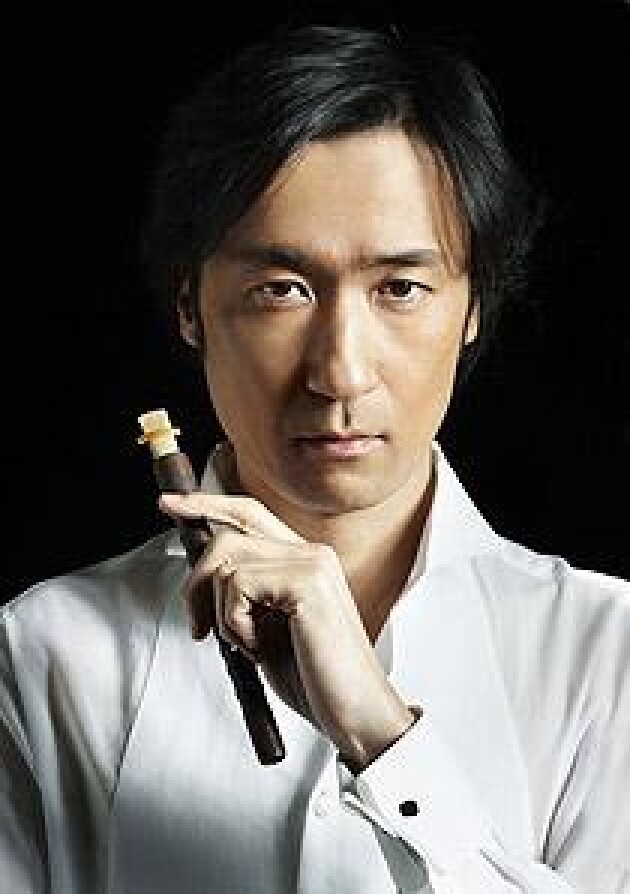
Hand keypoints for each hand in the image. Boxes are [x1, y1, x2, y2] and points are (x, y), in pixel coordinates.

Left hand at [158, 491, 415, 769]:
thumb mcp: (266, 628)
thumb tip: (201, 576)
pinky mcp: (307, 582)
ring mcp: (312, 563)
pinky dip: (234, 624)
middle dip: (197, 581)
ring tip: (249, 646)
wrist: (354, 713)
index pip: (249, 513)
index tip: (170, 505)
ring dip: (221, 614)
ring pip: (227, 561)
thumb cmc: (313, 677)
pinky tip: (260, 649)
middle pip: (228, 534)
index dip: (207, 504)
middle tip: (198, 626)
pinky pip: (237, 584)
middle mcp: (312, 552)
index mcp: (305, 560)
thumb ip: (245, 595)